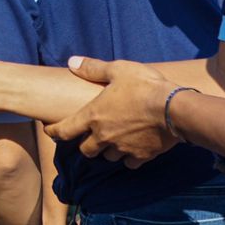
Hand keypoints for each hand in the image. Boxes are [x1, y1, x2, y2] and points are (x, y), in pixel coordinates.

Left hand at [44, 56, 176, 167]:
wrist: (174, 109)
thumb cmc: (144, 86)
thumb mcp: (118, 70)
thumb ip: (94, 68)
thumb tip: (72, 62)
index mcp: (93, 116)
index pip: (65, 130)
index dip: (54, 132)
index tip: (49, 132)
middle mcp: (104, 136)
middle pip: (86, 150)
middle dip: (86, 145)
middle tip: (89, 137)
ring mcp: (122, 148)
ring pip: (107, 157)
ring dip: (107, 151)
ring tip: (113, 142)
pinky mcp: (141, 156)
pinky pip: (129, 162)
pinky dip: (128, 158)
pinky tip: (133, 150)